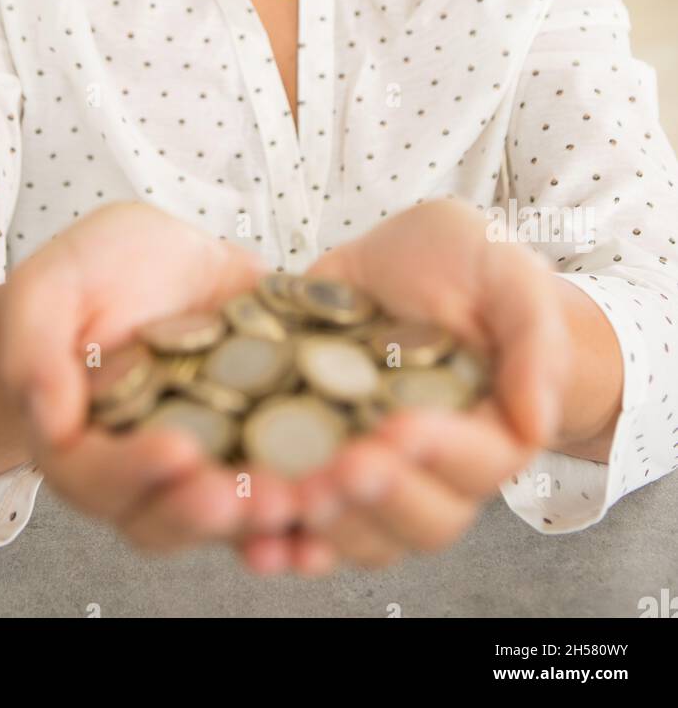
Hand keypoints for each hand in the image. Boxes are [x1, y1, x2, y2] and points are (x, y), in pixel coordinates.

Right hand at [0, 202, 299, 558]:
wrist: (163, 258)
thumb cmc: (93, 270)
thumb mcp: (51, 285)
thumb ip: (34, 345)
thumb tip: (47, 417)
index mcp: (80, 445)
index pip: (96, 478)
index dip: (133, 473)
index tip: (175, 452)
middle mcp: (143, 473)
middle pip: (170, 516)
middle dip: (213, 511)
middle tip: (256, 495)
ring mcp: (206, 466)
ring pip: (232, 516)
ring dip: (271, 517)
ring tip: (309, 496)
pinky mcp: (260, 446)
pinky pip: (286, 488)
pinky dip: (314, 506)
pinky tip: (349, 493)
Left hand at [237, 198, 572, 573]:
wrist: (404, 257)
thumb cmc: (471, 264)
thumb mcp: (510, 278)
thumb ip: (533, 342)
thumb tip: (536, 423)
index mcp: (491, 429)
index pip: (480, 463)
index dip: (441, 454)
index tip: (401, 426)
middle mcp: (434, 466)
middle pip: (422, 521)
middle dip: (381, 498)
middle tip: (343, 466)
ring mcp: (374, 469)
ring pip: (363, 535)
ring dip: (331, 524)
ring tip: (296, 495)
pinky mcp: (316, 458)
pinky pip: (301, 522)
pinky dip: (278, 536)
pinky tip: (255, 535)